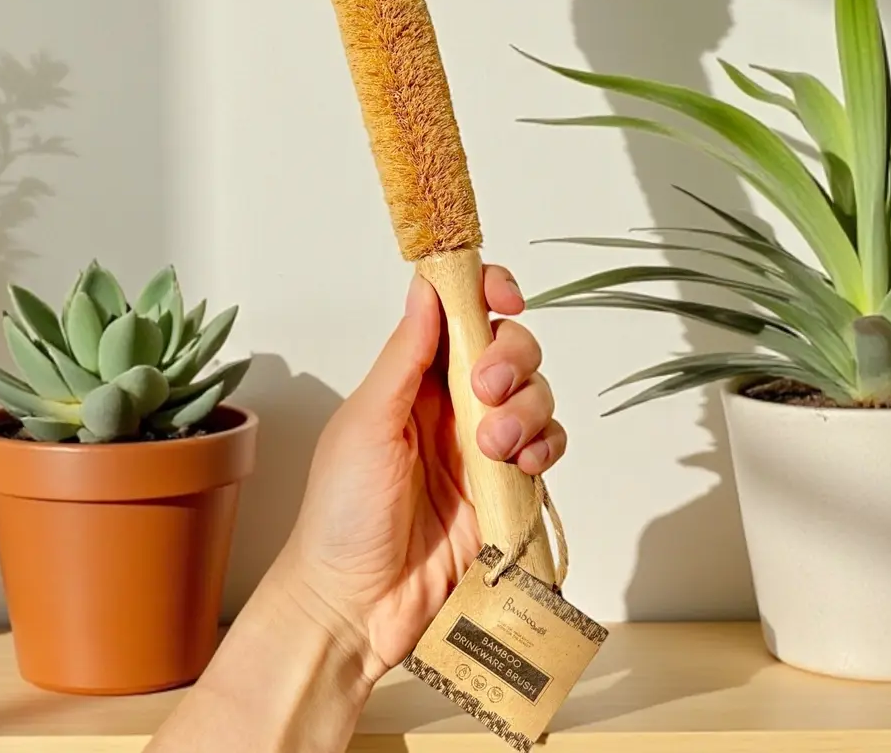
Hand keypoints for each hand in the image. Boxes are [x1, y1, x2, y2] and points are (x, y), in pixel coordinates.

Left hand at [271, 264, 565, 681]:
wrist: (356, 605)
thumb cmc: (343, 511)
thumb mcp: (368, 421)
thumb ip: (406, 355)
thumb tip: (428, 285)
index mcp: (412, 378)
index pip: (458, 314)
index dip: (486, 292)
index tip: (505, 297)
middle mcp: (452, 404)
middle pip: (508, 348)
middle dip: (511, 357)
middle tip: (486, 390)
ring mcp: (483, 446)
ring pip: (534, 394)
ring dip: (527, 406)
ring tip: (496, 446)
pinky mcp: (507, 488)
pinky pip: (546, 447)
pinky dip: (546, 445)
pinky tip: (524, 464)